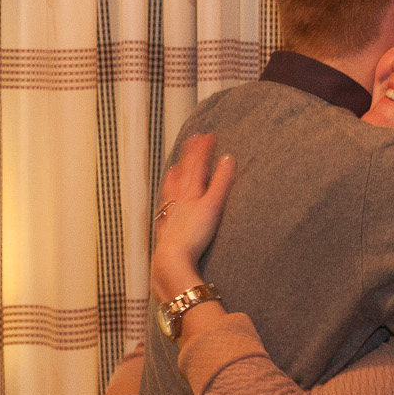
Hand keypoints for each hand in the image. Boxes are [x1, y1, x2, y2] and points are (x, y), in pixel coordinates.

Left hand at [151, 135, 236, 302]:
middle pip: (184, 173)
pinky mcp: (167, 230)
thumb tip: (228, 158)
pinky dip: (165, 202)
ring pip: (171, 190)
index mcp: (190, 193)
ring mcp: (171, 214)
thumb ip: (221, 182)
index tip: (207, 135)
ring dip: (174, 176)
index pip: (197, 166)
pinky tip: (164, 204)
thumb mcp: (213, 206)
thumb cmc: (194, 235)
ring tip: (174, 167)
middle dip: (189, 156)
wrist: (173, 259)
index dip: (202, 150)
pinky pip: (165, 211)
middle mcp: (178, 200)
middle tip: (191, 140)